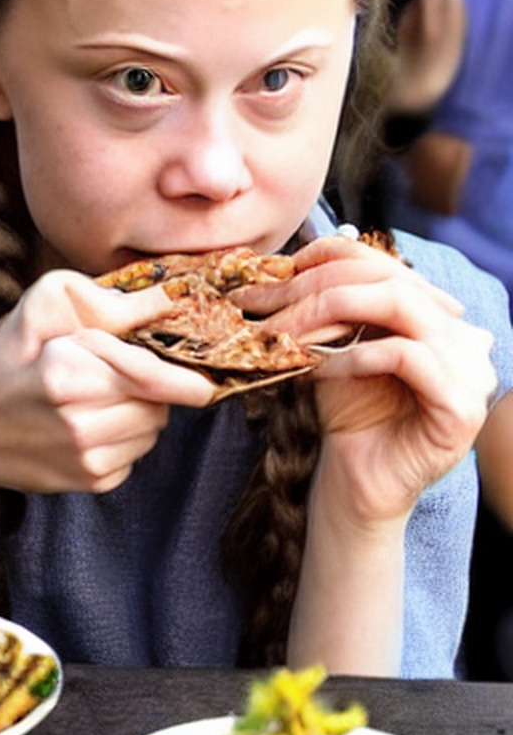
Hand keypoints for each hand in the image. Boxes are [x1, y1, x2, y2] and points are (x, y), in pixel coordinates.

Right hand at [0, 269, 218, 497]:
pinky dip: (127, 436)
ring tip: (99, 397)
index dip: (185, 377)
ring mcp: (86, 457)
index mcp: (64, 372)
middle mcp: (79, 421)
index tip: (208, 382)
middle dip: (154, 384)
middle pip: (158, 402)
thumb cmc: (2, 361)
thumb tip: (169, 298)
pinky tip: (91, 424)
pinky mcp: (92, 481)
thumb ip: (107, 301)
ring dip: (142, 410)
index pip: (147, 374)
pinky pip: (138, 453)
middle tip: (119, 373)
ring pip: (154, 428)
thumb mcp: (41, 309)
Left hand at [235, 234, 494, 525]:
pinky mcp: (460, 406)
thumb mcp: (333, 347)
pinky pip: (405, 356)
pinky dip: (354, 356)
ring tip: (287, 336)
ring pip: (400, 306)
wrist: (355, 479)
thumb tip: (278, 264)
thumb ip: (326, 307)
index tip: (279, 267)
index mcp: (432, 314)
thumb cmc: (346, 410)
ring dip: (330, 314)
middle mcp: (460, 334)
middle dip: (317, 287)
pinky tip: (318, 371)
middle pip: (388, 278)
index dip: (330, 255)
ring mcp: (469, 369)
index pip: (384, 262)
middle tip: (265, 305)